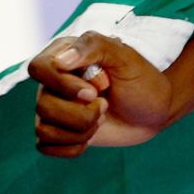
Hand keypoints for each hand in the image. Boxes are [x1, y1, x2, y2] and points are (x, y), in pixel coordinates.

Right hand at [27, 31, 175, 157]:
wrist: (154, 111)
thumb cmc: (140, 80)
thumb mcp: (124, 56)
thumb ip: (94, 46)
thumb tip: (61, 60)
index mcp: (62, 56)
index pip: (38, 68)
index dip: (64, 84)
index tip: (96, 90)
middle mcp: (51, 83)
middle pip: (43, 106)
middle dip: (83, 113)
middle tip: (105, 103)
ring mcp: (52, 108)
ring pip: (44, 130)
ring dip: (82, 128)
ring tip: (102, 116)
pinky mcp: (57, 132)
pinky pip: (46, 147)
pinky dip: (75, 145)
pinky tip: (93, 133)